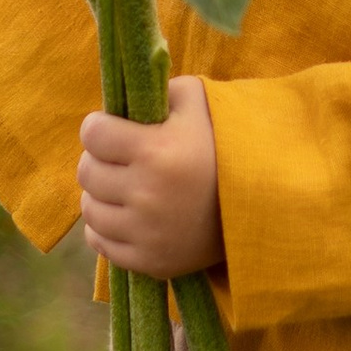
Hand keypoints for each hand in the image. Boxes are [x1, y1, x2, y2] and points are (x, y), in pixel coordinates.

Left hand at [77, 74, 224, 279]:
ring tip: (124, 186)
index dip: (99, 127)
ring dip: (102, 194)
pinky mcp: (149, 261)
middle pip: (87, 171)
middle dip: (100, 159)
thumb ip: (160, 89)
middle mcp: (146, 194)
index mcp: (155, 150)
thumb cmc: (225, 145)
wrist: (263, 203)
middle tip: (120, 158)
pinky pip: (100, 242)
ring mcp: (146, 232)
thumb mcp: (199, 102)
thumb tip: (125, 96)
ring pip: (90, 209)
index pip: (93, 134)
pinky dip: (106, 227)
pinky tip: (126, 214)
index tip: (112, 129)